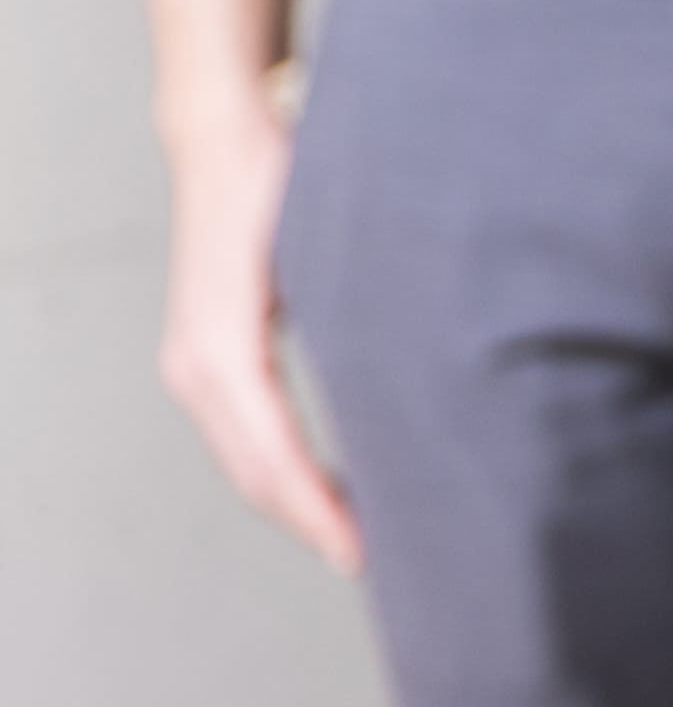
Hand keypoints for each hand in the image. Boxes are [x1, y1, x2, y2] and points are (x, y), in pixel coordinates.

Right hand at [156, 93, 356, 570]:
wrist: (228, 137)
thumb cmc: (289, 179)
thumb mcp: (332, 244)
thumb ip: (373, 308)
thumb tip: (446, 365)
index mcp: (226, 347)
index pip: (275, 454)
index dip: (321, 511)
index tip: (370, 554)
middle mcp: (198, 365)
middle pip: (257, 474)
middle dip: (317, 525)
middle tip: (389, 568)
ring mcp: (192, 364)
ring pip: (247, 464)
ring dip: (301, 508)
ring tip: (371, 542)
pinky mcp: (206, 358)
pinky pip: (245, 437)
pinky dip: (285, 475)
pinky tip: (337, 492)